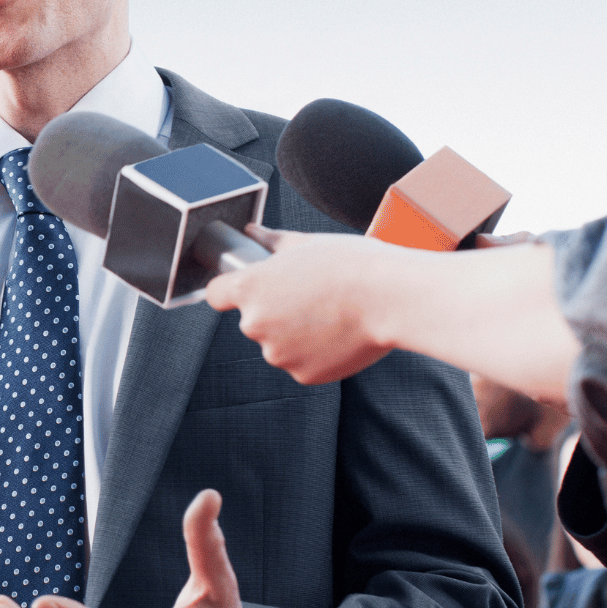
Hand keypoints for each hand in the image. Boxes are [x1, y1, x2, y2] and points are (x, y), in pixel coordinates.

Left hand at [205, 231, 394, 385]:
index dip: (229, 291)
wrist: (390, 298)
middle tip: (310, 296)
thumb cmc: (351, 264)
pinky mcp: (303, 374)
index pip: (216, 294)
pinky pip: (302, 363)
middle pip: (253, 320)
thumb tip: (252, 233)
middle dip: (275, 311)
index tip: (245, 289)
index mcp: (250, 288)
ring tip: (330, 314)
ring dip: (296, 334)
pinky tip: (339, 334)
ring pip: (279, 345)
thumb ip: (271, 242)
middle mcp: (255, 324)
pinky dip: (317, 353)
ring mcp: (278, 354)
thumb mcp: (306, 243)